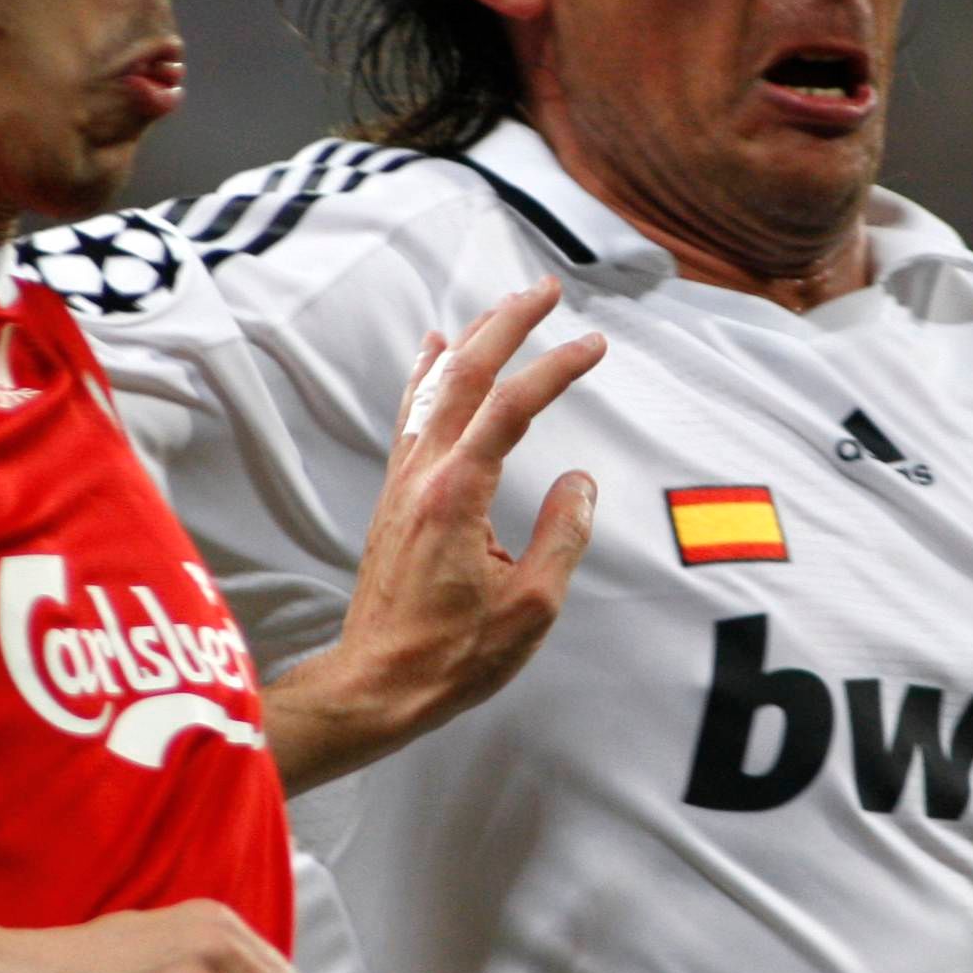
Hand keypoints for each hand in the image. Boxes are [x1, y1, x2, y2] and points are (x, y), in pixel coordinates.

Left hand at [266, 278, 603, 791]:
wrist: (377, 683)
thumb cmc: (452, 656)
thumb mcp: (531, 607)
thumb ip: (563, 535)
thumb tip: (580, 482)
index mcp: (457, 494)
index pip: (512, 407)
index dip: (556, 368)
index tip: (595, 345)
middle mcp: (423, 475)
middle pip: (465, 374)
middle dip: (507, 324)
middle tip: (546, 289)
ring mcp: (404, 482)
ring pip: (435, 387)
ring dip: (472, 340)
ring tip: (505, 307)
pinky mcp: (397, 498)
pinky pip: (414, 414)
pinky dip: (429, 374)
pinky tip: (435, 351)